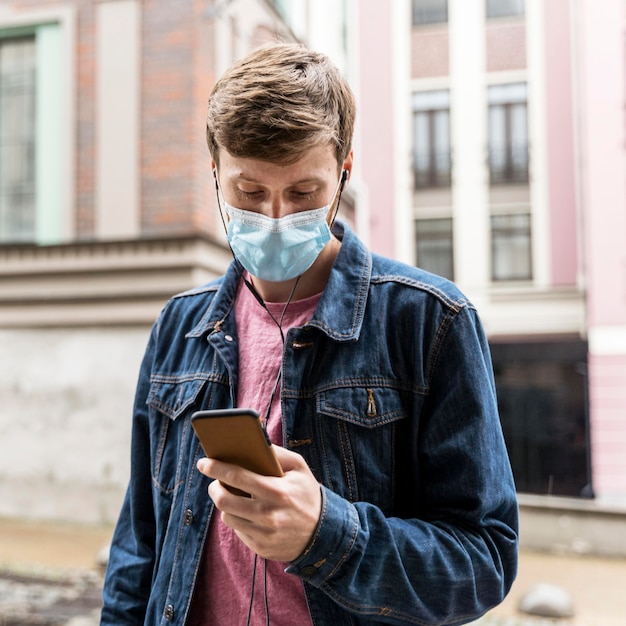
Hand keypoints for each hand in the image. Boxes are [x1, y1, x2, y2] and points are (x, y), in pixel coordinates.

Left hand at [196, 446, 321, 561]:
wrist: (323, 533)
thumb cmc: (307, 493)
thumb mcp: (299, 468)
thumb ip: (276, 453)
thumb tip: (253, 442)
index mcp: (277, 490)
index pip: (237, 476)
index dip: (216, 468)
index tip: (203, 462)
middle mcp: (268, 514)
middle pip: (224, 500)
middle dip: (214, 487)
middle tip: (214, 481)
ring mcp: (263, 534)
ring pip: (227, 516)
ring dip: (225, 504)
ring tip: (231, 495)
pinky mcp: (260, 548)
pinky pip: (238, 530)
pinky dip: (238, 518)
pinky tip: (246, 511)